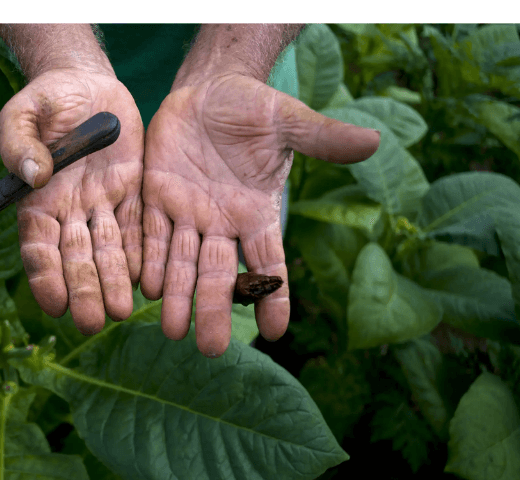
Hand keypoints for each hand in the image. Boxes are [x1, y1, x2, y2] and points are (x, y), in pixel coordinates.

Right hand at [0, 69, 143, 333]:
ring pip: (109, 251)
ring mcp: (103, 205)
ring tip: (122, 312)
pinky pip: (137, 228)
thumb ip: (20, 142)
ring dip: (114, 282)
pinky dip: (140, 255)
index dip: (45, 277)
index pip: (39, 247)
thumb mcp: (25, 112)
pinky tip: (147, 281)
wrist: (88, 82)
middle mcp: (70, 211)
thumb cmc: (47, 98)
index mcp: (37, 199)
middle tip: (94, 323)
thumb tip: (33, 176)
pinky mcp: (133, 194)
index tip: (54, 304)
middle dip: (85, 291)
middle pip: (76, 259)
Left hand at [140, 73, 380, 356]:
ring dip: (178, 296)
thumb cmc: (253, 108)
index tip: (275, 331)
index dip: (274, 296)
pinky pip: (149, 233)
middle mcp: (221, 223)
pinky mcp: (156, 196)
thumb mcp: (288, 120)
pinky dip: (148, 260)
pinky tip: (145, 289)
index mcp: (255, 212)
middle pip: (219, 275)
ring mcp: (187, 213)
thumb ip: (322, 137)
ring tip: (173, 330)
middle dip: (214, 310)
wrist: (208, 89)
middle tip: (209, 349)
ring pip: (181, 263)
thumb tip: (374, 142)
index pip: (269, 263)